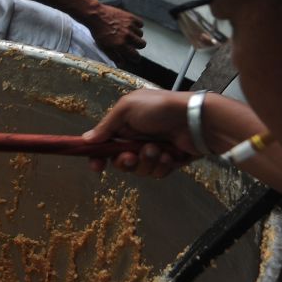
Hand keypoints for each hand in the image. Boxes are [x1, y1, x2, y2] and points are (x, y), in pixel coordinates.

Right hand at [81, 89, 197, 175]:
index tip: (96, 166)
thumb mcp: (127, 108)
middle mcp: (136, 139)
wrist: (195, 118)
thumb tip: (86, 139)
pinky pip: (157, 173)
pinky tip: (170, 154)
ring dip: (147, 161)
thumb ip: (106, 126)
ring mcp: (152, 152)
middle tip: (132, 155)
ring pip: (139, 170)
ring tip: (158, 149)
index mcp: (124, 125)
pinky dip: (162, 165)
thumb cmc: (159, 108)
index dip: (98, 157)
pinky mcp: (168, 162)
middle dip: (125, 161)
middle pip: (120, 162)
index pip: (104, 145)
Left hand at [86, 4, 145, 62]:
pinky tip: (129, 25)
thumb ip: (114, 56)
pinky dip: (137, 25)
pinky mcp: (131, 17)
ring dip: (135, 34)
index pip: (135, 56)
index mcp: (120, 45)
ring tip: (126, 32)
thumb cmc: (98, 31)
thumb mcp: (103, 47)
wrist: (95, 15)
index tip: (134, 56)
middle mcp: (127, 36)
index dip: (136, 57)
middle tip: (131, 43)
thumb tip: (122, 63)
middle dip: (137, 46)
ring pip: (140, 34)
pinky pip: (140, 24)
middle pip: (142, 44)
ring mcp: (130, 26)